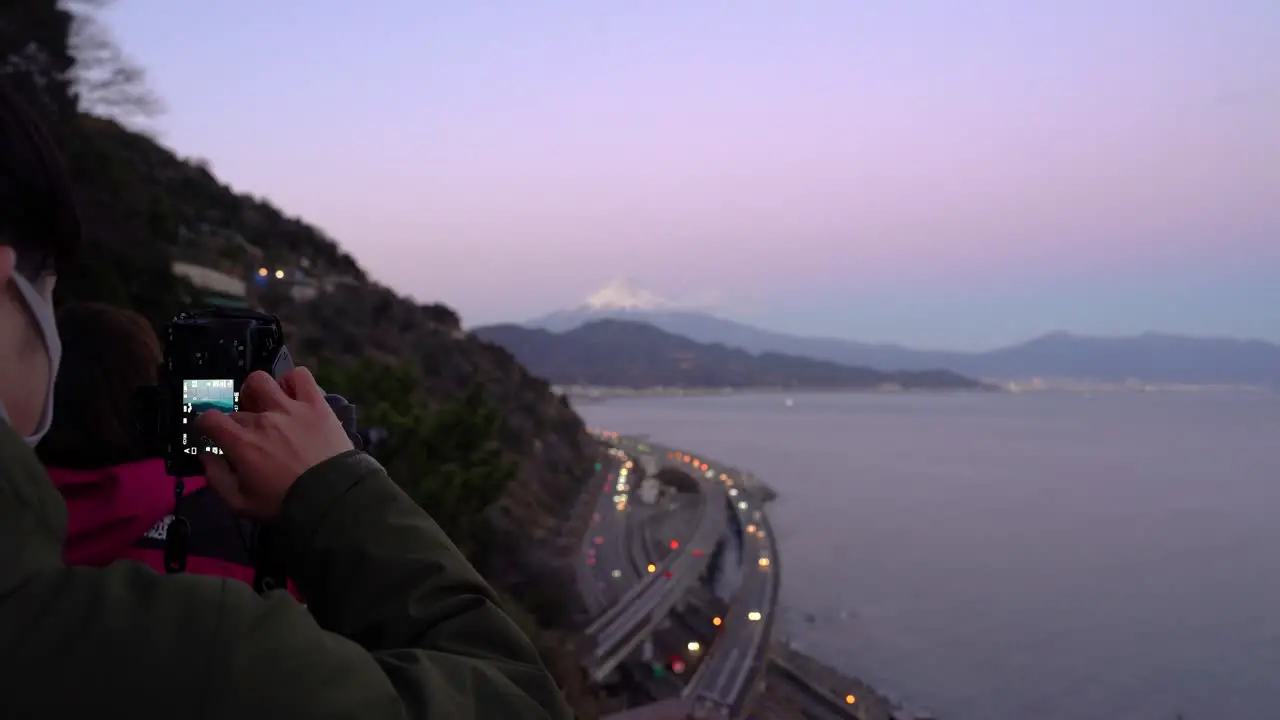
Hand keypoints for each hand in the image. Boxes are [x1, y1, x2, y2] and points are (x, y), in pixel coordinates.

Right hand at [195, 367, 353, 519]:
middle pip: (238, 408)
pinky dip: (292, 381)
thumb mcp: (240, 503)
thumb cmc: (285, 503)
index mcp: (241, 442)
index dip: (205, 424)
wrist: (332, 497)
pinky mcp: (315, 403)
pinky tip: (292, 395)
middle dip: (237, 419)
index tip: (211, 431)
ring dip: (257, 390)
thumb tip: (206, 455)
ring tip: (264, 404)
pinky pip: (299, 376)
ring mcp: (290, 407)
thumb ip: (216, 478)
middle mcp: (262, 419)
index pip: (209, 418)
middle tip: (248, 431)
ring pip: (261, 380)